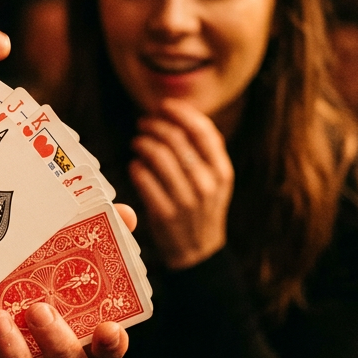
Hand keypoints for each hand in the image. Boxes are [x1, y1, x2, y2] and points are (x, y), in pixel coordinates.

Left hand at [129, 99, 232, 269]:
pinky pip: (144, 180)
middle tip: (143, 123)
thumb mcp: (216, 180)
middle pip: (176, 139)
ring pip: (158, 156)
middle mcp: (207, 184)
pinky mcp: (164, 214)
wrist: (199, 252)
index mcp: (222, 171)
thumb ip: (203, 151)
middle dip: (154, 124)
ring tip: (137, 142)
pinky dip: (136, 167)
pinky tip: (135, 165)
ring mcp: (186, 200)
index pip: (202, 130)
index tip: (164, 105)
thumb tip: (179, 114)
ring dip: (142, 143)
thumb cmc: (202, 207)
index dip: (181, 112)